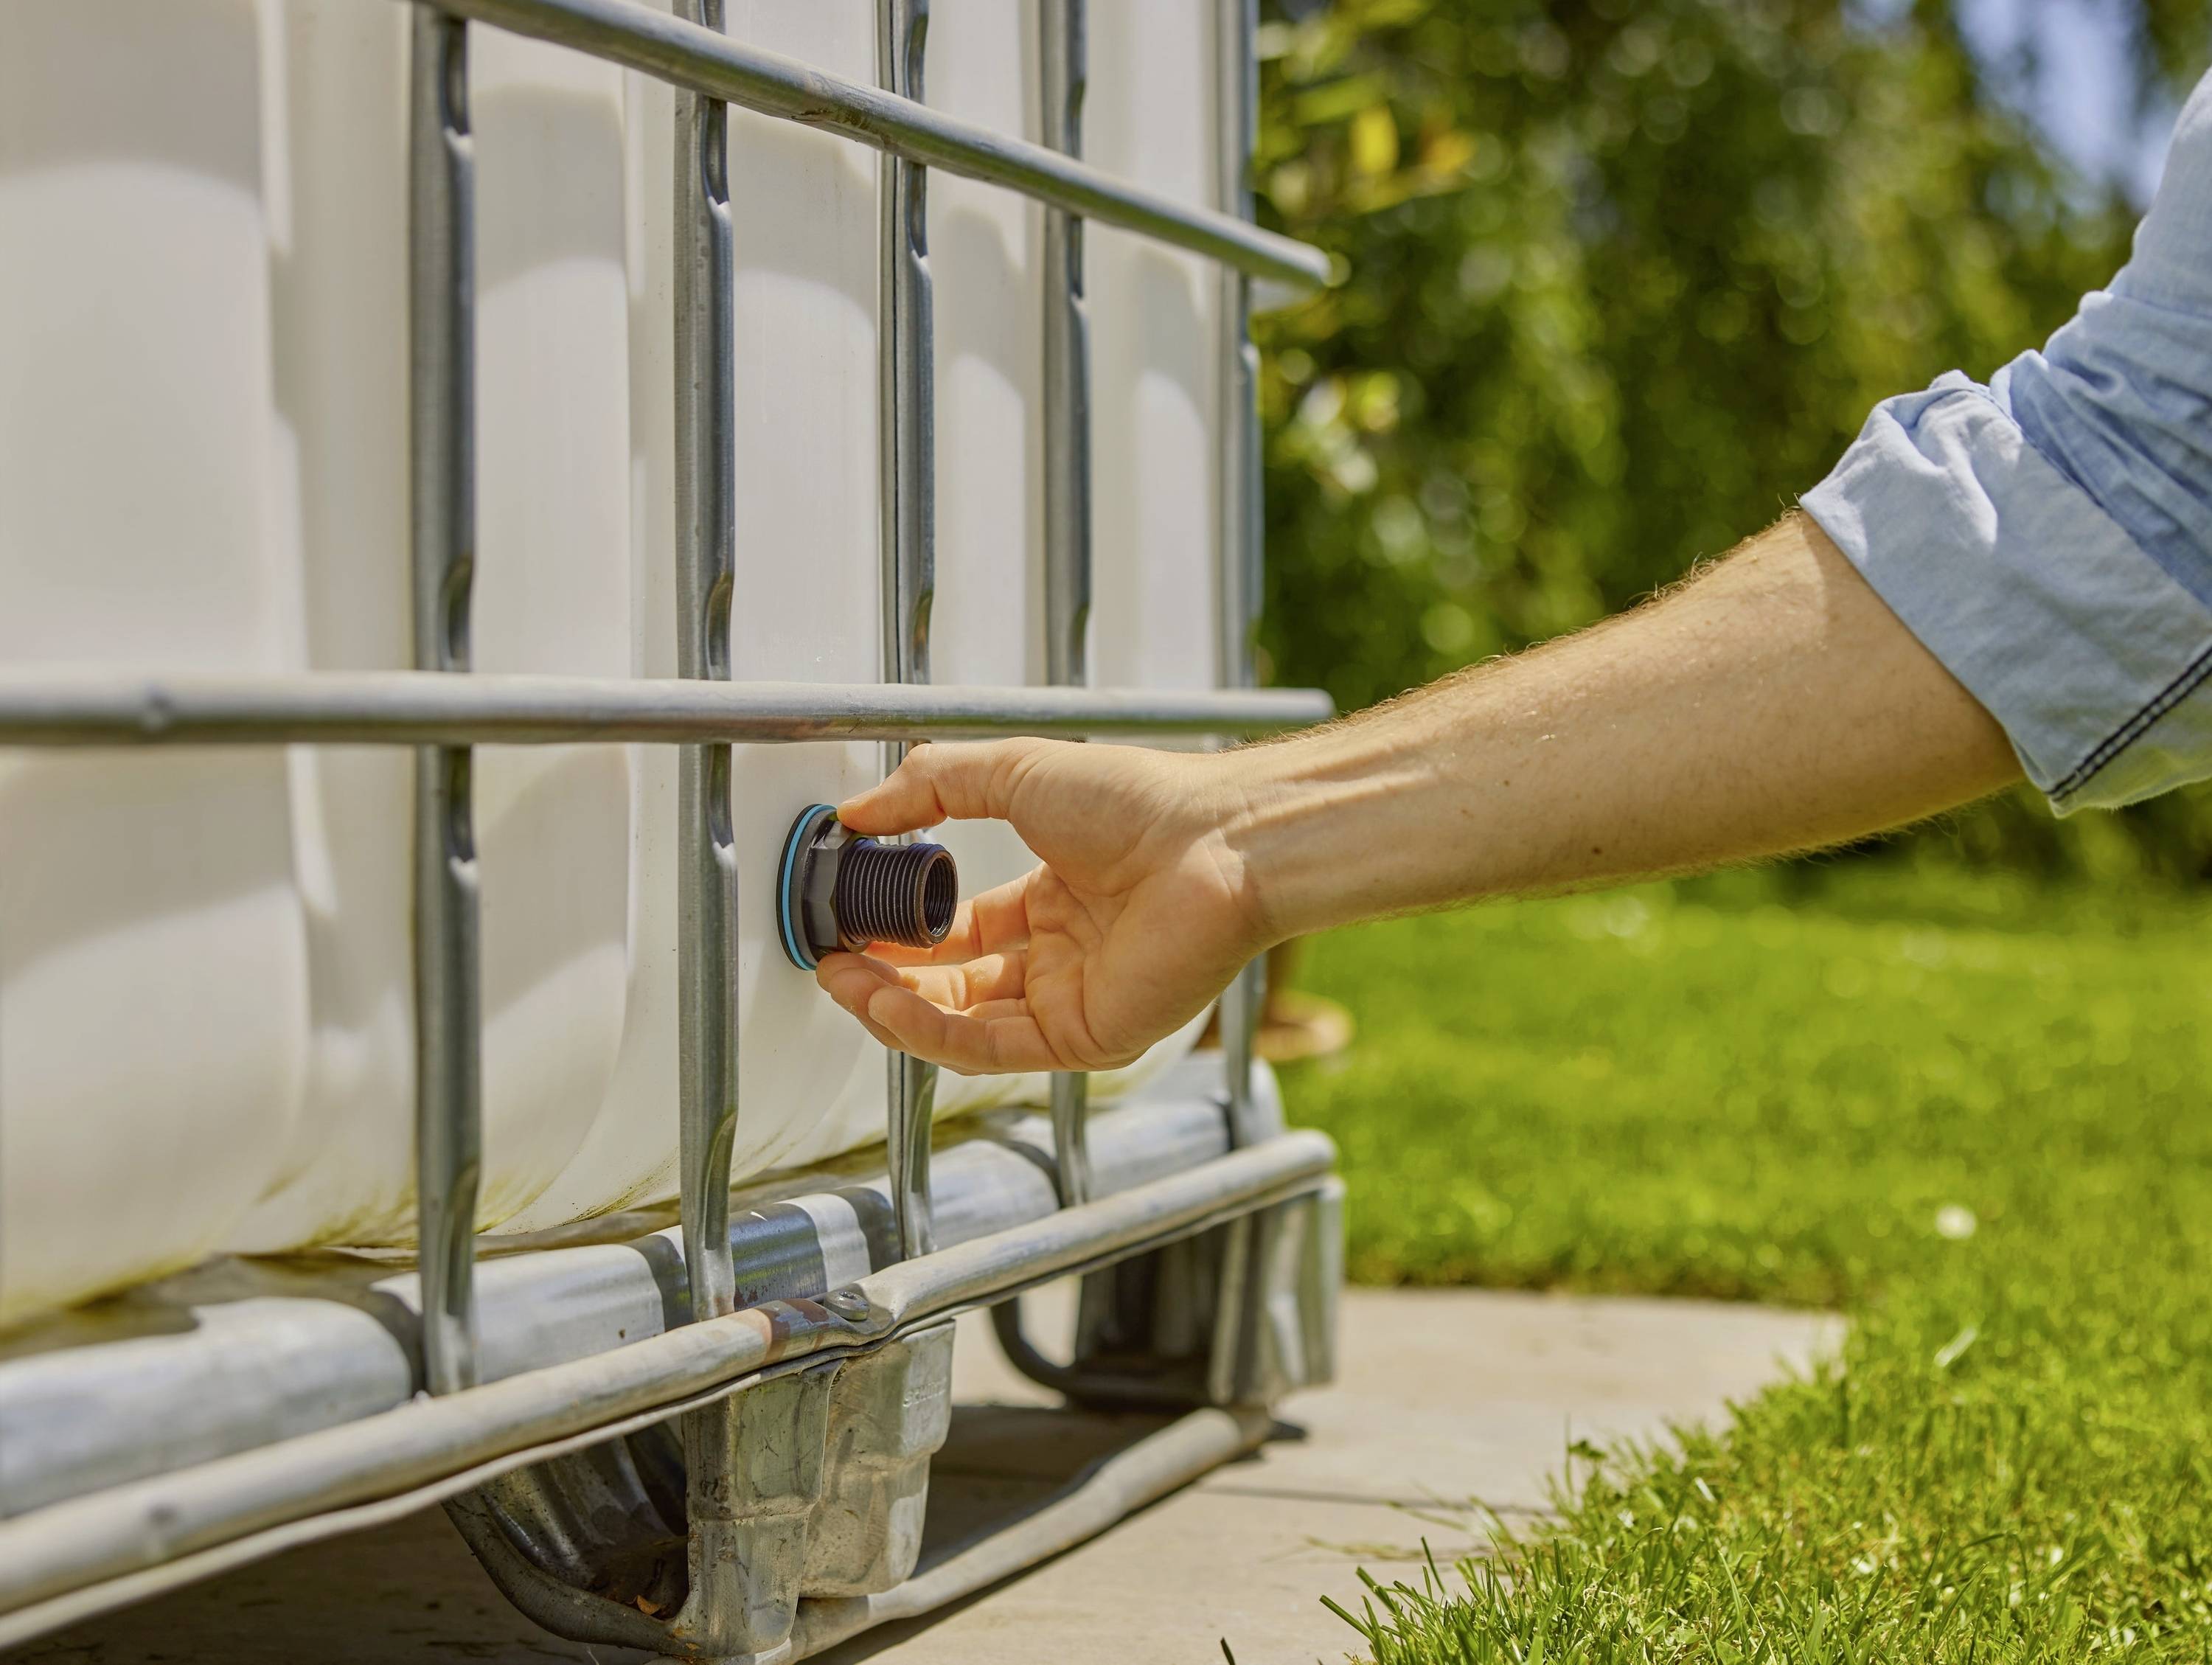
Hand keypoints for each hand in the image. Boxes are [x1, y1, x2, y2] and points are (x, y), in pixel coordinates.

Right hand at [813, 738, 1270, 1073]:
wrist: (1215, 841)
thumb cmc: (1143, 803)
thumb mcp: (1014, 772)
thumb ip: (932, 786)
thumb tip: (857, 812)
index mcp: (1055, 899)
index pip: (961, 932)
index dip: (901, 932)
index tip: (851, 920)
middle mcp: (1065, 955)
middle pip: (954, 986)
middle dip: (886, 978)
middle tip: (834, 959)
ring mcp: (1075, 1001)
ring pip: (964, 1025)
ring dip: (896, 1009)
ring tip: (844, 981)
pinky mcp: (1087, 1039)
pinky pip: (993, 1048)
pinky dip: (933, 1032)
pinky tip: (888, 1005)